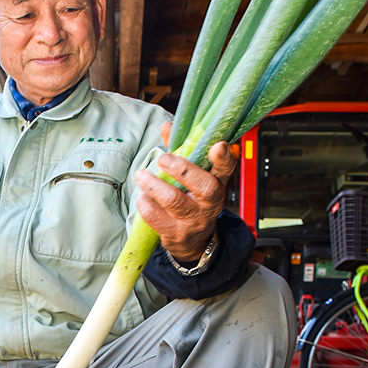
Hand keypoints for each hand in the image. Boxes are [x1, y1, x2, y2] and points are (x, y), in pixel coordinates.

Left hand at [135, 139, 237, 260]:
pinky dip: (146, 206)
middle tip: (163, 159)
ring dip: (154, 185)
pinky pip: (158, 219)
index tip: (218, 146)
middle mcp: (210, 202)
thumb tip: (167, 127)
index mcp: (217, 183)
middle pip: (204, 186)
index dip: (224, 158)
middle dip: (182, 170)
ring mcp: (194, 220)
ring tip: (141, 175)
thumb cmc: (191, 199)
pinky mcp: (176, 233)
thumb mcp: (191, 175)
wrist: (193, 240)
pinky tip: (142, 198)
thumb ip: (180, 150)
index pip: (226, 168)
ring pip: (175, 201)